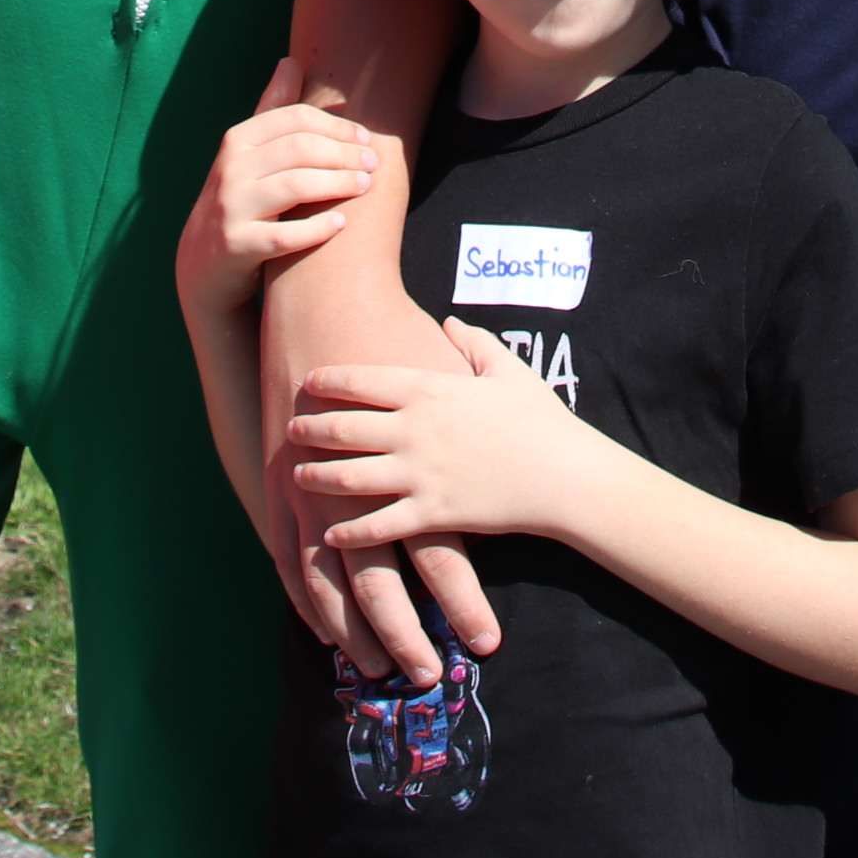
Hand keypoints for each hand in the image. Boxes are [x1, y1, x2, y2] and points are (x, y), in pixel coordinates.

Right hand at [174, 63, 374, 328]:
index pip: (296, 119)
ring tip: (365, 187)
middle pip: (299, 148)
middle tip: (374, 164)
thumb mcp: (248, 153)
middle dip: (344, 153)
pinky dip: (317, 229)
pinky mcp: (236, 246)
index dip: (337, 126)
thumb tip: (291, 61)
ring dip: (337, 184)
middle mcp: (230, 169)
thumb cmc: (240, 200)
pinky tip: (342, 224)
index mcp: (238, 140)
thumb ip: (272, 109)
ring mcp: (231, 208)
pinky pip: (284, 235)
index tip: (367, 138)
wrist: (203, 266)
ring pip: (294, 186)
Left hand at [290, 320, 594, 568]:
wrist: (566, 475)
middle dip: (309, 427)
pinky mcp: (432, 514)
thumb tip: (448, 324)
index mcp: (429, 390)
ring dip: (316, 476)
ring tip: (298, 475)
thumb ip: (473, 343)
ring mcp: (420, 474)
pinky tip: (329, 533)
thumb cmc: (540, 418)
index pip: (361, 379)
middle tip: (291, 428)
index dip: (327, 381)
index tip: (307, 382)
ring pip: (349, 476)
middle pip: (343, 427)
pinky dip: (348, 531)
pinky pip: (378, 525)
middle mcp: (415, 430)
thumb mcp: (507, 368)